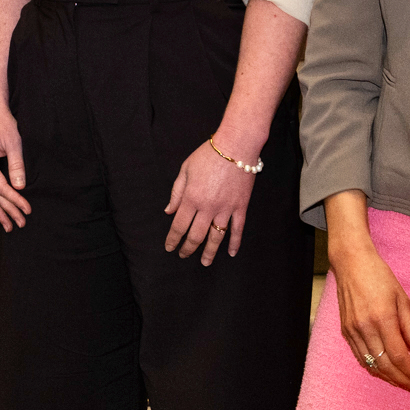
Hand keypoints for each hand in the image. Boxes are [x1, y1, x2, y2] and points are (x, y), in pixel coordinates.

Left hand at [163, 141, 257, 263]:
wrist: (236, 147)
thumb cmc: (208, 155)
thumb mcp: (185, 170)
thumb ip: (176, 192)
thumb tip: (169, 211)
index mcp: (191, 198)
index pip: (179, 225)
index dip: (173, 239)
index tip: (170, 247)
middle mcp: (207, 207)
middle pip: (196, 235)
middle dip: (188, 248)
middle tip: (183, 255)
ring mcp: (225, 209)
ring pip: (216, 237)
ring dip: (209, 252)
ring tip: (205, 262)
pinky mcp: (240, 207)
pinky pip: (237, 229)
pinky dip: (235, 243)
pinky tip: (231, 253)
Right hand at [330, 225, 409, 394]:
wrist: (351, 262)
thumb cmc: (379, 276)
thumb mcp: (402, 298)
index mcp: (382, 318)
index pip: (399, 356)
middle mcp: (365, 328)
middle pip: (385, 366)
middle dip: (404, 381)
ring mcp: (352, 330)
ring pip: (372, 365)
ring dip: (390, 378)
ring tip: (406, 384)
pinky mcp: (345, 331)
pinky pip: (361, 357)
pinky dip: (375, 369)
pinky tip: (387, 372)